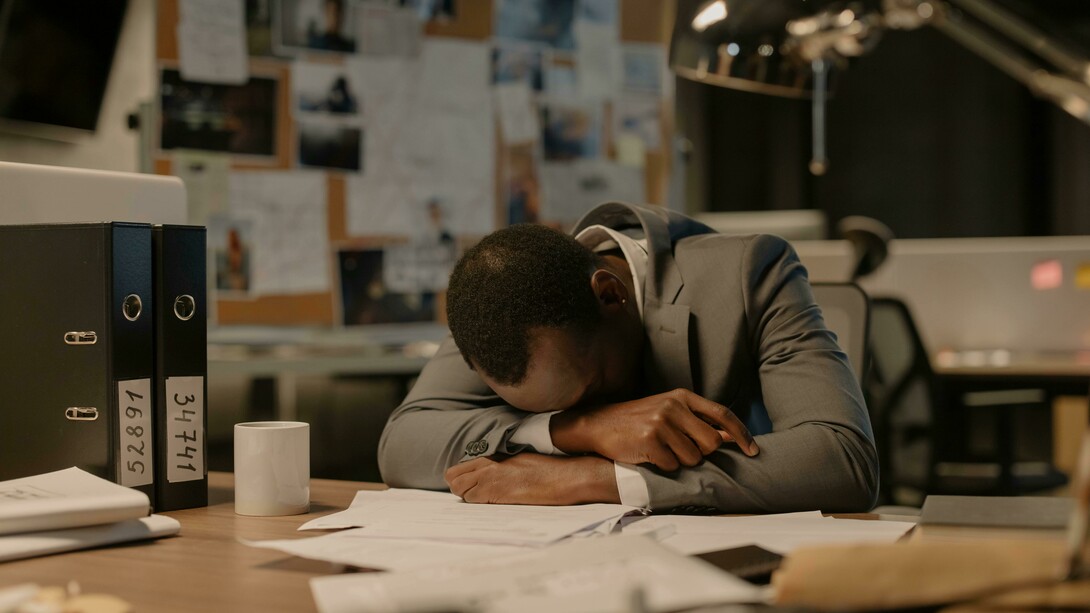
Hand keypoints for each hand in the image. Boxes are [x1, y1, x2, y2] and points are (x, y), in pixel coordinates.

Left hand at [445, 453, 618, 504]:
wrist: (567, 476)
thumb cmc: (551, 471)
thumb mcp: (523, 461)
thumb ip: (503, 466)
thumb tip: (492, 478)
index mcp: (496, 455)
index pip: (461, 466)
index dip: (463, 480)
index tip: (473, 489)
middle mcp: (489, 463)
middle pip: (453, 476)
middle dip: (460, 488)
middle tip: (477, 497)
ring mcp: (492, 475)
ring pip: (458, 488)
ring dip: (468, 497)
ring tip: (488, 501)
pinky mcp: (497, 490)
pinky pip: (472, 498)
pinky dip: (477, 504)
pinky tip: (494, 505)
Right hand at [550, 388, 757, 470]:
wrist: (598, 423)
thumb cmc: (637, 420)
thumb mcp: (668, 411)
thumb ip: (698, 421)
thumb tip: (730, 437)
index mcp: (681, 396)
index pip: (723, 414)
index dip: (741, 434)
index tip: (753, 450)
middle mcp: (673, 407)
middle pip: (711, 443)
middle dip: (702, 453)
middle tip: (681, 450)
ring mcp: (661, 423)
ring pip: (693, 458)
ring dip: (680, 461)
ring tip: (661, 450)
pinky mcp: (649, 441)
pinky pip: (672, 466)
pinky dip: (663, 467)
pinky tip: (649, 455)